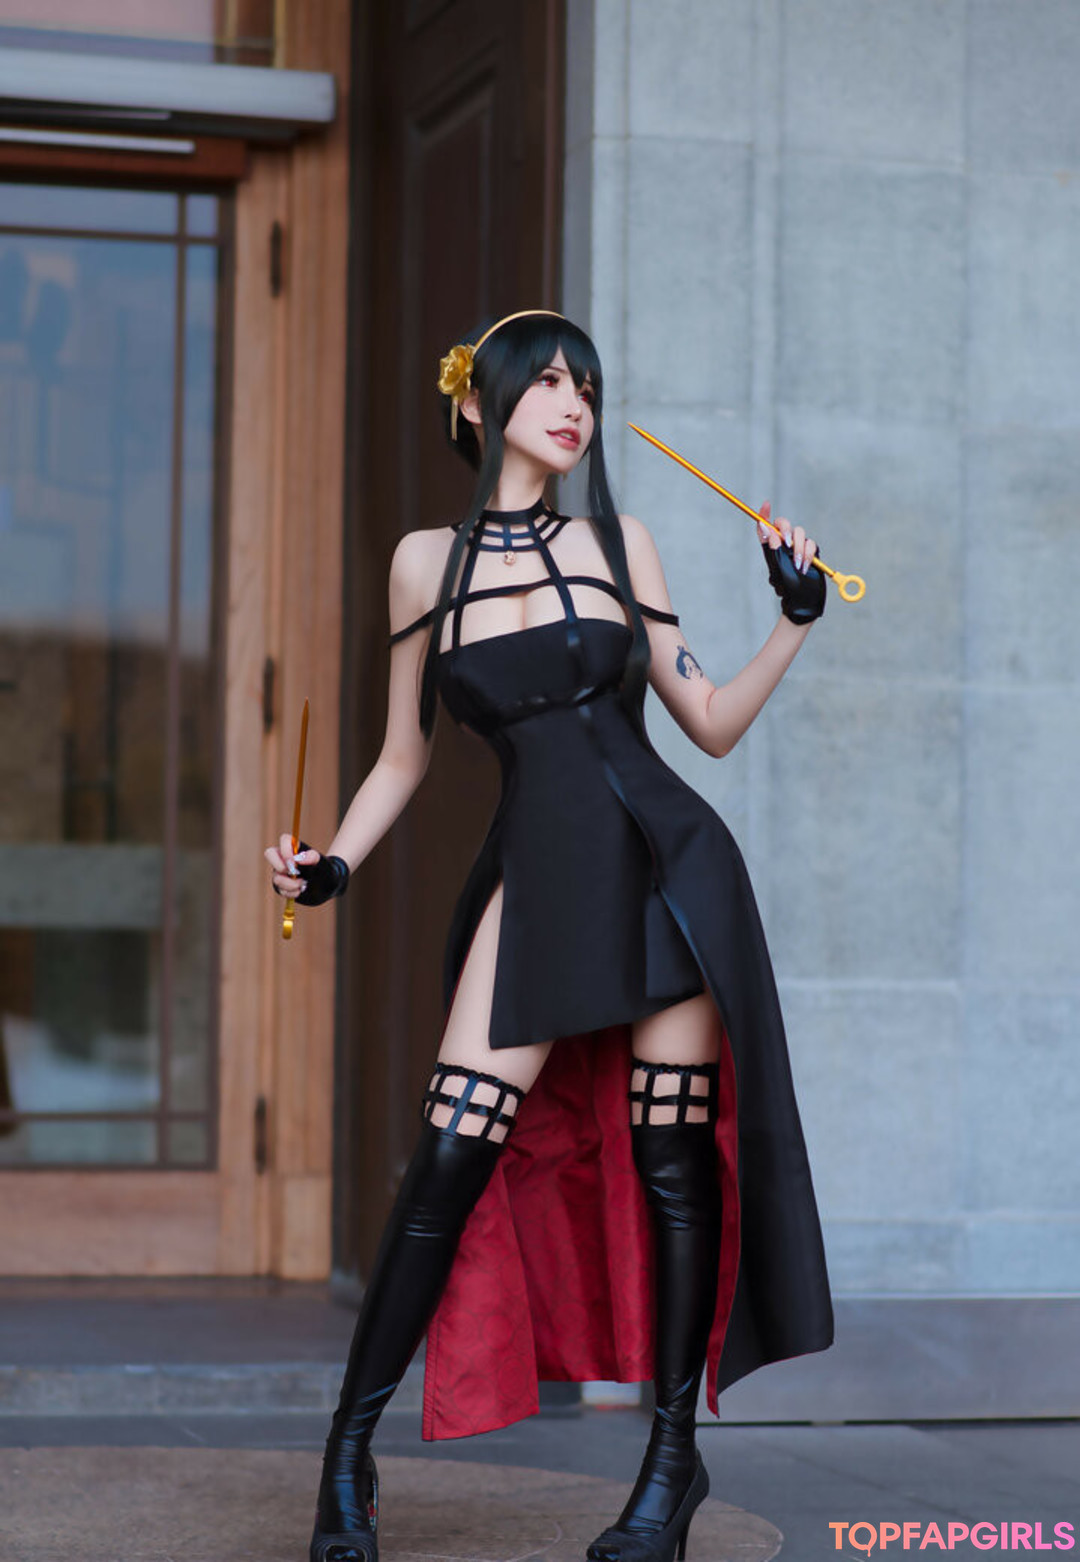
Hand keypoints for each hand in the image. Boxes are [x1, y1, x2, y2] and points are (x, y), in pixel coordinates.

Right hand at [264, 835, 349, 907]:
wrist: (326, 887)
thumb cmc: (325, 871)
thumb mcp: (323, 863)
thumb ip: (313, 857)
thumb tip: (300, 858)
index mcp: (295, 847)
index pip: (284, 840)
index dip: (285, 849)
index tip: (294, 861)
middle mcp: (284, 857)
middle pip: (269, 854)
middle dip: (281, 867)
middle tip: (294, 873)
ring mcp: (280, 871)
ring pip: (275, 877)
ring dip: (290, 884)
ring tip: (303, 884)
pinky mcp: (281, 885)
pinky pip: (279, 889)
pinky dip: (290, 892)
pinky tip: (299, 891)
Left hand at [756, 501, 824, 623]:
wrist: (803, 601)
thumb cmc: (787, 588)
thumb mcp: (777, 568)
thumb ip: (773, 548)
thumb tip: (767, 528)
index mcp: (770, 548)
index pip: (765, 527)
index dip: (764, 514)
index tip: (765, 505)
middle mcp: (783, 545)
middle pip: (784, 524)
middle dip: (787, 529)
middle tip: (788, 544)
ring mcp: (797, 548)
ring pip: (800, 532)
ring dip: (799, 547)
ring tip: (798, 564)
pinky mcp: (810, 552)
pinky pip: (811, 543)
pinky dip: (809, 554)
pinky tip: (805, 567)